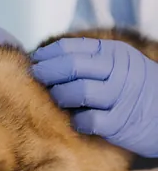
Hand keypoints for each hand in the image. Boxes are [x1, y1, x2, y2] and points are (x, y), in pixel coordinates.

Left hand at [31, 38, 157, 157]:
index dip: (48, 54)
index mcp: (115, 53)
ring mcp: (120, 97)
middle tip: (36, 76)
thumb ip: (89, 59)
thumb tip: (43, 58)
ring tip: (59, 99)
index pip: (72, 47)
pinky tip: (77, 120)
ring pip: (77, 92)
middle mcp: (119, 71)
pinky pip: (87, 120)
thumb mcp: (119, 65)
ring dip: (60, 96)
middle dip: (47, 71)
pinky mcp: (119, 123)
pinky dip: (76, 121)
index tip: (35, 60)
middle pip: (72, 66)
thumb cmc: (134, 89)